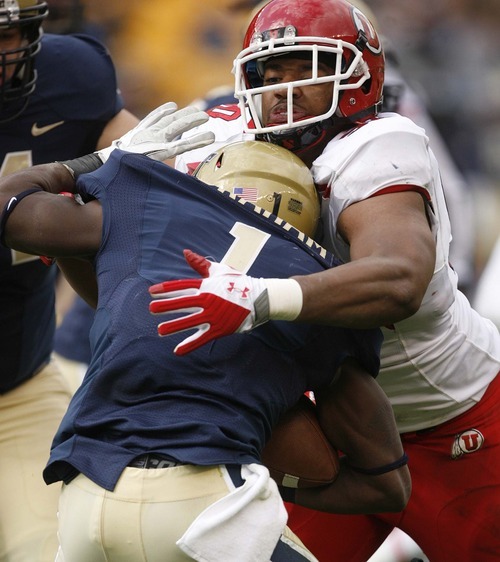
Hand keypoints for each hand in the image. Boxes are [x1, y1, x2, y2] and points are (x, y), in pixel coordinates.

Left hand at [97, 102, 214, 162]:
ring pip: (168, 119)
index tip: (212, 136)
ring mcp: (147, 131)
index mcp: (159, 152)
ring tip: (196, 110)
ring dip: (183, 114)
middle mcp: (155, 139)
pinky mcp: (140, 128)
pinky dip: (163, 111)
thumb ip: (164, 173)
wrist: (109, 162)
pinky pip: (153, 117)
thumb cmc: (131, 171)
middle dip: (192, 121)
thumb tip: (178, 181)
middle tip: (206, 116)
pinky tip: (172, 106)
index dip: (198, 140)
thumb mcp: (149, 173)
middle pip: (178, 127)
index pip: (183, 145)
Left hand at [149, 250, 269, 354]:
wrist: (259, 298)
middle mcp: (208, 300)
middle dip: (166, 306)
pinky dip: (190, 345)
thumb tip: (185, 252)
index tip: (152, 291)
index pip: (182, 286)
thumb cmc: (238, 282)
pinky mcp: (220, 328)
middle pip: (183, 303)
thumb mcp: (219, 271)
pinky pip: (202, 338)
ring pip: (190, 321)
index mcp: (206, 285)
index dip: (166, 289)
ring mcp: (214, 315)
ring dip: (174, 326)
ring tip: (160, 330)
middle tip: (151, 308)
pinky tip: (177, 350)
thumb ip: (200, 264)